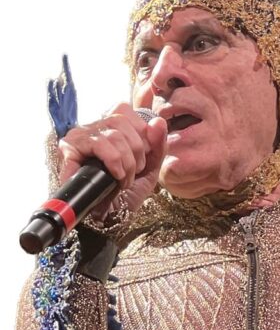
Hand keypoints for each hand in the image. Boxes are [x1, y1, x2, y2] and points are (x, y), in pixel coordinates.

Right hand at [57, 102, 167, 222]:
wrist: (109, 220)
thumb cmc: (125, 195)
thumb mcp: (149, 170)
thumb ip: (158, 145)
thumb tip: (159, 121)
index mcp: (110, 128)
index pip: (124, 109)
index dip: (140, 132)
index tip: (141, 159)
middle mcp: (93, 128)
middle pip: (121, 121)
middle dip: (135, 152)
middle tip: (131, 174)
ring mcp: (80, 136)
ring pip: (112, 133)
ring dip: (125, 163)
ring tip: (122, 181)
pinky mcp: (70, 148)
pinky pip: (99, 144)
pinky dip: (113, 163)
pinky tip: (114, 178)